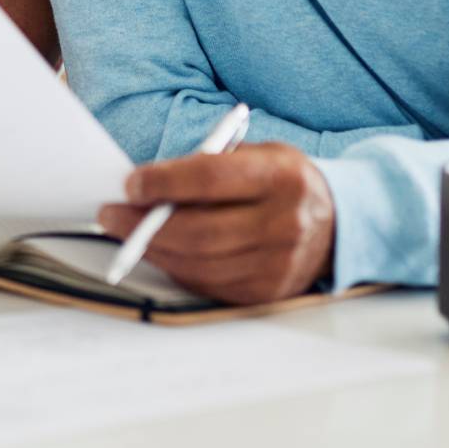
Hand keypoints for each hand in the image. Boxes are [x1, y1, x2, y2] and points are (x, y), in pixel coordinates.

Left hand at [97, 143, 336, 305]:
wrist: (338, 223)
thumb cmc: (283, 182)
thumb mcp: (259, 155)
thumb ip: (210, 165)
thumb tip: (147, 185)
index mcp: (282, 177)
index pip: (211, 178)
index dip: (164, 182)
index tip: (130, 183)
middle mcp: (285, 223)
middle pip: (199, 230)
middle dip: (143, 224)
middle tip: (110, 214)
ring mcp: (279, 264)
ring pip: (198, 263)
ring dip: (153, 249)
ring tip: (126, 234)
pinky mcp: (267, 293)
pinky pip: (208, 284)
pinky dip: (176, 268)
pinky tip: (160, 252)